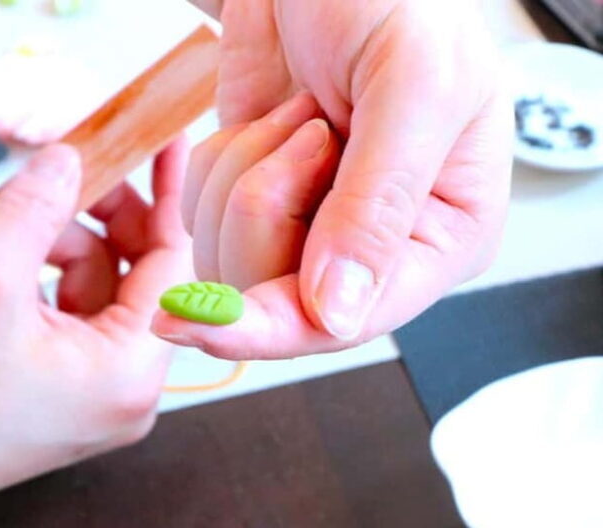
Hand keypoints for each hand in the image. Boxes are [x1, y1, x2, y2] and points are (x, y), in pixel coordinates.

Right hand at [0, 141, 190, 527]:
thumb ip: (34, 207)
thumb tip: (68, 161)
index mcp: (130, 370)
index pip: (171, 263)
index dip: (165, 196)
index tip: (165, 144)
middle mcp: (122, 387)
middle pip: (119, 272)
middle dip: (67, 218)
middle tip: (34, 179)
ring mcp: (88, 391)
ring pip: (76, 287)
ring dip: (24, 241)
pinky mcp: (54, 390)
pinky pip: (50, 313)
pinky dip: (14, 277)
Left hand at [161, 0, 512, 358]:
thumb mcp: (414, 87)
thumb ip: (379, 206)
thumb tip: (336, 314)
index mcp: (440, 239)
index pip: (350, 321)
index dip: (273, 327)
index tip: (200, 322)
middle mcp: (371, 250)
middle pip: (275, 298)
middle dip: (267, 207)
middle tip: (310, 129)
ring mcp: (307, 229)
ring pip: (228, 263)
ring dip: (243, 175)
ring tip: (298, 114)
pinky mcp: (257, 203)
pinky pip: (202, 217)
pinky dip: (218, 160)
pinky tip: (268, 119)